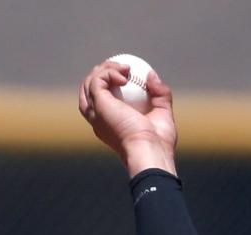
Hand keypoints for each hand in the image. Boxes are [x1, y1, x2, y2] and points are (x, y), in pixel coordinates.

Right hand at [78, 58, 178, 177]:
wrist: (152, 151)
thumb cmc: (159, 142)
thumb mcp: (162, 113)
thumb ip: (159, 93)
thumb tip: (152, 75)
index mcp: (109, 124)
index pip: (99, 99)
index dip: (108, 83)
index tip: (127, 74)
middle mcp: (98, 119)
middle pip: (88, 89)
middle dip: (102, 72)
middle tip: (123, 68)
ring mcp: (96, 113)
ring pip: (89, 82)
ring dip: (105, 69)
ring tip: (126, 69)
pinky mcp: (98, 106)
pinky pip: (98, 80)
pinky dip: (109, 72)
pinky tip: (125, 76)